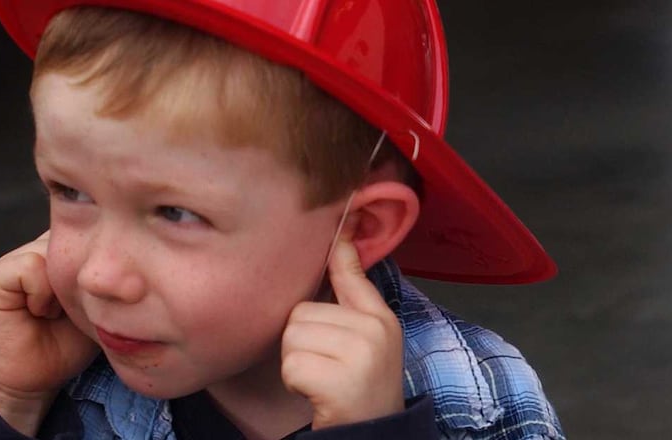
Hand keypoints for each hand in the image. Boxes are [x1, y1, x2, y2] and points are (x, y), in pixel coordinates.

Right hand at [0, 231, 98, 434]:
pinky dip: (42, 293)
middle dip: (82, 272)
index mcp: (59, 254)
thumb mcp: (97, 303)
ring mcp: (11, 260)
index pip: (87, 231)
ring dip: (61, 285)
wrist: (32, 381)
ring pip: (52, 248)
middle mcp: (35, 250)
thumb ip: (104, 274)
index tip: (97, 296)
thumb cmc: (69, 344)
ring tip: (55, 313)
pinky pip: (31, 265)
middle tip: (73, 308)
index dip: (98, 259)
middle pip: (71, 236)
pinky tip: (40, 313)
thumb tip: (127, 250)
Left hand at [281, 222, 404, 428]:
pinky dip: (295, 381)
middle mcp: (374, 330)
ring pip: (293, 336)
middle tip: (323, 364)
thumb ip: (350, 295)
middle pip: (301, 312)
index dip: (340, 243)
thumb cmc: (360, 383)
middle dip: (300, 341)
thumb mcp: (365, 338)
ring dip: (296, 361)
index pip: (352, 273)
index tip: (341, 209)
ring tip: (320, 376)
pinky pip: (291, 363)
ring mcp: (360, 354)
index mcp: (379, 318)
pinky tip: (316, 392)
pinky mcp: (340, 379)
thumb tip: (338, 244)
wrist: (372, 433)